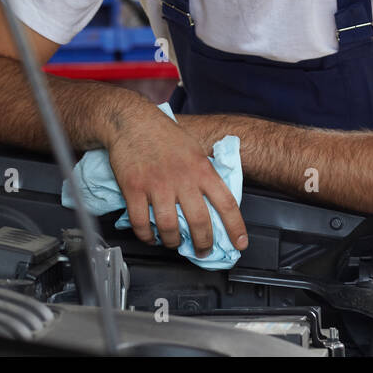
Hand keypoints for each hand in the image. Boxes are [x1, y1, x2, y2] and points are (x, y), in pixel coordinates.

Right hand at [104, 98, 246, 256]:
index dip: (235, 228)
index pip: (226, 203)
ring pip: (169, 227)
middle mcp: (182, 179)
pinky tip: (151, 236)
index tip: (240, 244)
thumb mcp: (195, 149)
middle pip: (199, 222)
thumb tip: (215, 197)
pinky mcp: (134, 188)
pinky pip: (141, 223)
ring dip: (174, 242)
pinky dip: (146, 236)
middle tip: (204, 251)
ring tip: (175, 244)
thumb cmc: (164, 134)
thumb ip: (205, 172)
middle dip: (204, 244)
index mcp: (201, 168)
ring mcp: (157, 185)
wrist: (132, 121)